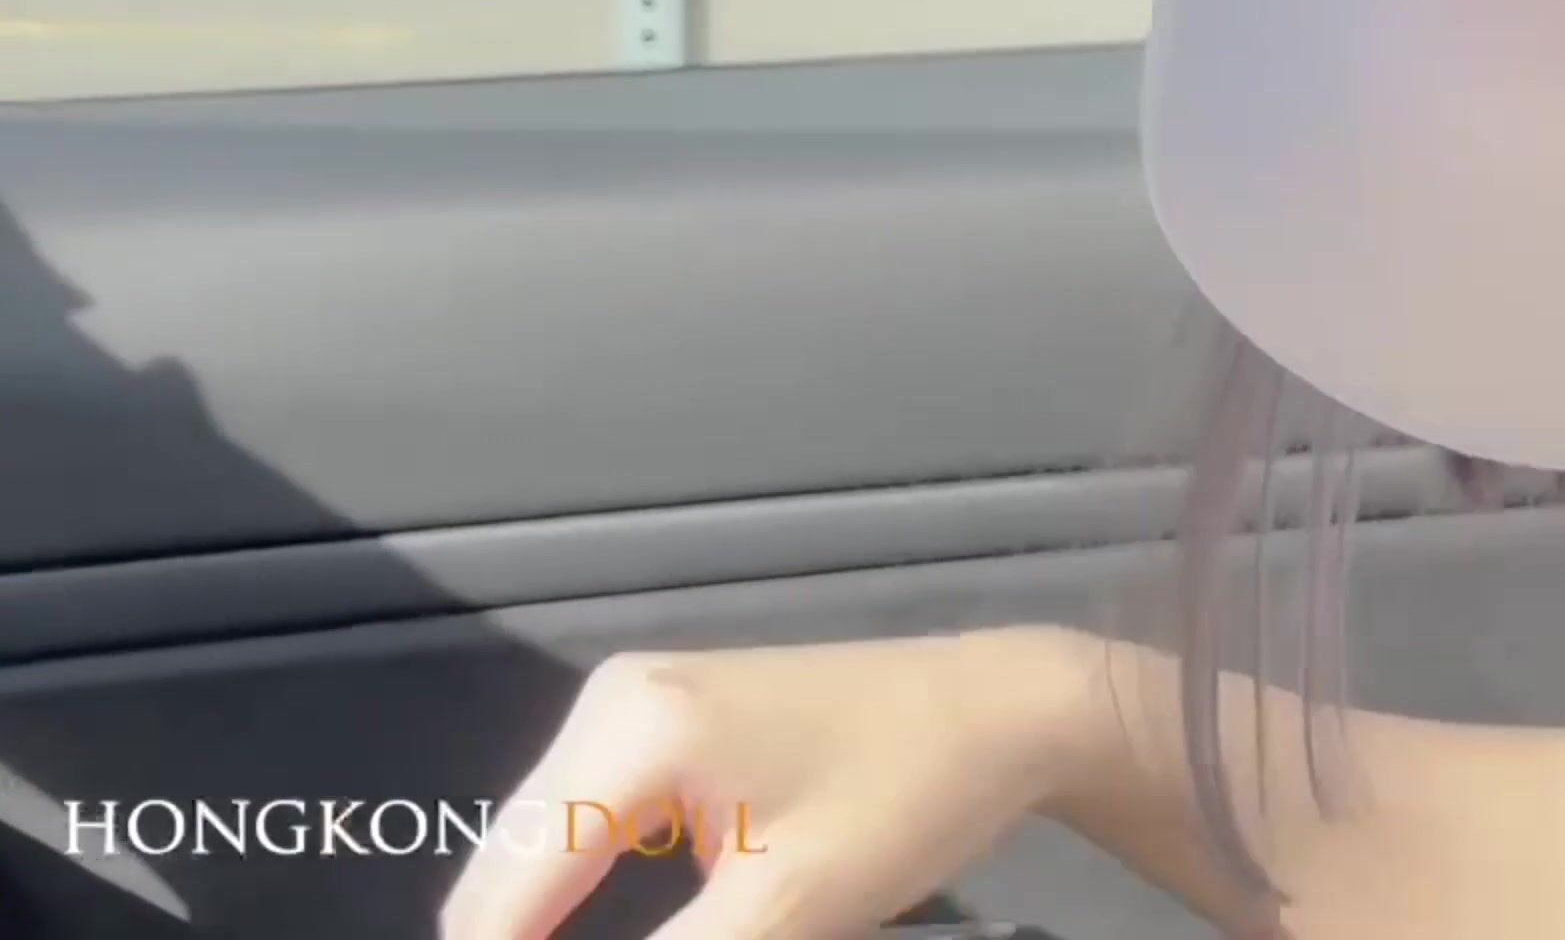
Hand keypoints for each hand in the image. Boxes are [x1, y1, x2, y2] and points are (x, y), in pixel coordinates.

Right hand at [439, 628, 1104, 939]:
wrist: (1007, 712)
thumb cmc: (908, 800)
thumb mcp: (782, 914)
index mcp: (630, 733)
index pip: (503, 897)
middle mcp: (611, 702)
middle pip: (505, 872)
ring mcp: (633, 703)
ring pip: (539, 852)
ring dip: (541, 928)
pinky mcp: (663, 722)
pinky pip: (583, 827)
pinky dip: (579, 894)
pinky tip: (608, 933)